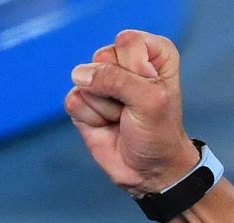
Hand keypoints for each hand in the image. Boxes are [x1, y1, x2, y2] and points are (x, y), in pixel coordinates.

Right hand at [63, 29, 196, 195]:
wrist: (149, 170)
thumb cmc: (159, 134)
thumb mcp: (151, 102)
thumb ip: (118, 79)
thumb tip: (80, 75)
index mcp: (153, 53)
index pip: (128, 41)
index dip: (136, 69)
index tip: (152, 90)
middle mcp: (127, 61)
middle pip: (102, 56)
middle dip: (118, 89)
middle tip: (134, 108)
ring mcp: (101, 79)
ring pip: (84, 79)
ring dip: (105, 106)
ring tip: (122, 118)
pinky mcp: (83, 99)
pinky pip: (73, 100)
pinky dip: (91, 118)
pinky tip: (106, 125)